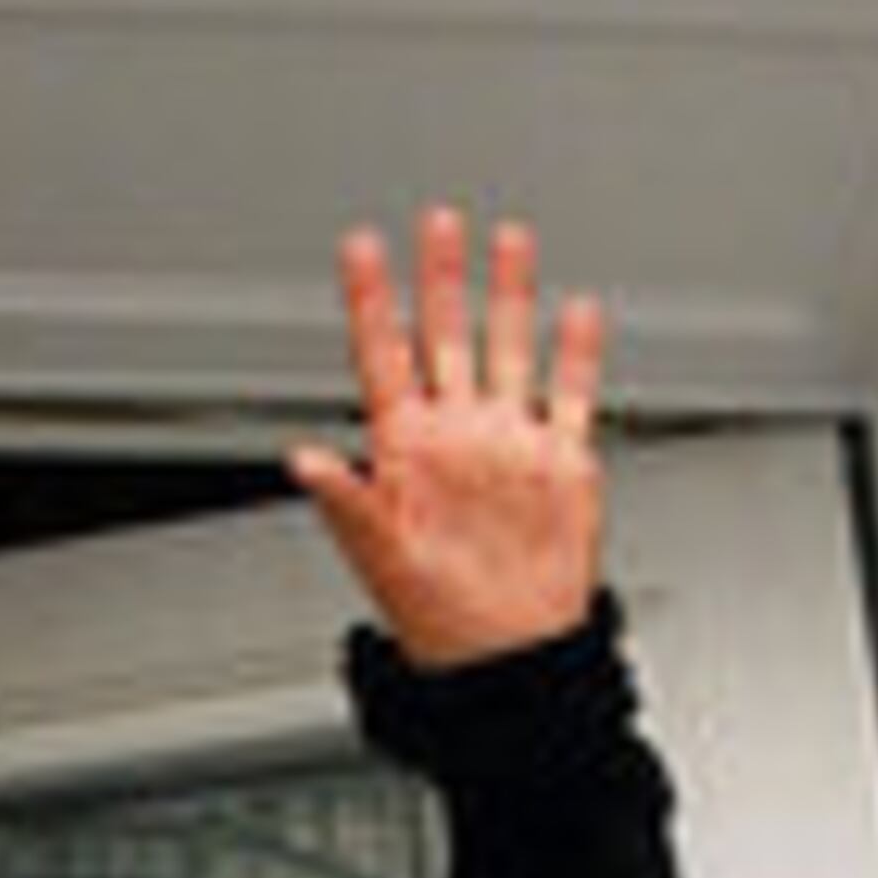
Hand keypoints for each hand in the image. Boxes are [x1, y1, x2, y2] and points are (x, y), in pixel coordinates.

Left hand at [288, 206, 608, 670]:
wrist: (508, 657)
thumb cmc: (436, 616)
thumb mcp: (379, 557)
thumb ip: (344, 501)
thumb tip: (301, 459)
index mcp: (407, 451)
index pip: (383, 358)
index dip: (372, 303)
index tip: (362, 249)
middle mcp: (457, 436)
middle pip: (448, 337)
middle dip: (443, 278)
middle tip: (439, 220)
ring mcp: (508, 443)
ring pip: (508, 349)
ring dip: (509, 295)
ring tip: (508, 239)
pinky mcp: (559, 463)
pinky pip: (570, 396)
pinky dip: (576, 355)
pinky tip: (577, 313)